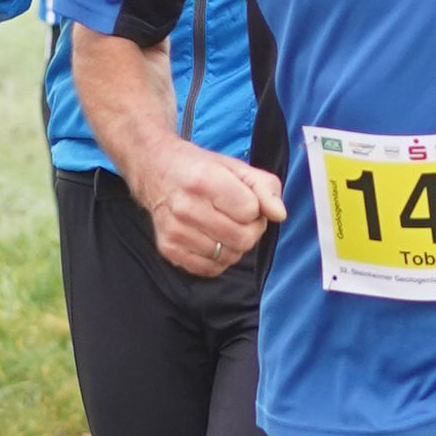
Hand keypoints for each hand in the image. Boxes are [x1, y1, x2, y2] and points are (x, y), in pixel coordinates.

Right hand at [142, 142, 282, 276]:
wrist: (156, 171)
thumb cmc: (201, 169)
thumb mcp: (236, 167)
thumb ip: (265, 187)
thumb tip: (279, 214)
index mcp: (204, 181)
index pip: (251, 211)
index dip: (256, 208)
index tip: (246, 201)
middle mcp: (186, 208)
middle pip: (242, 239)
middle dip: (250, 229)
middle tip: (240, 217)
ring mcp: (175, 231)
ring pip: (228, 256)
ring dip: (234, 245)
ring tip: (224, 226)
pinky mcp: (168, 249)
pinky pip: (210, 269)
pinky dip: (218, 258)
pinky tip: (211, 239)